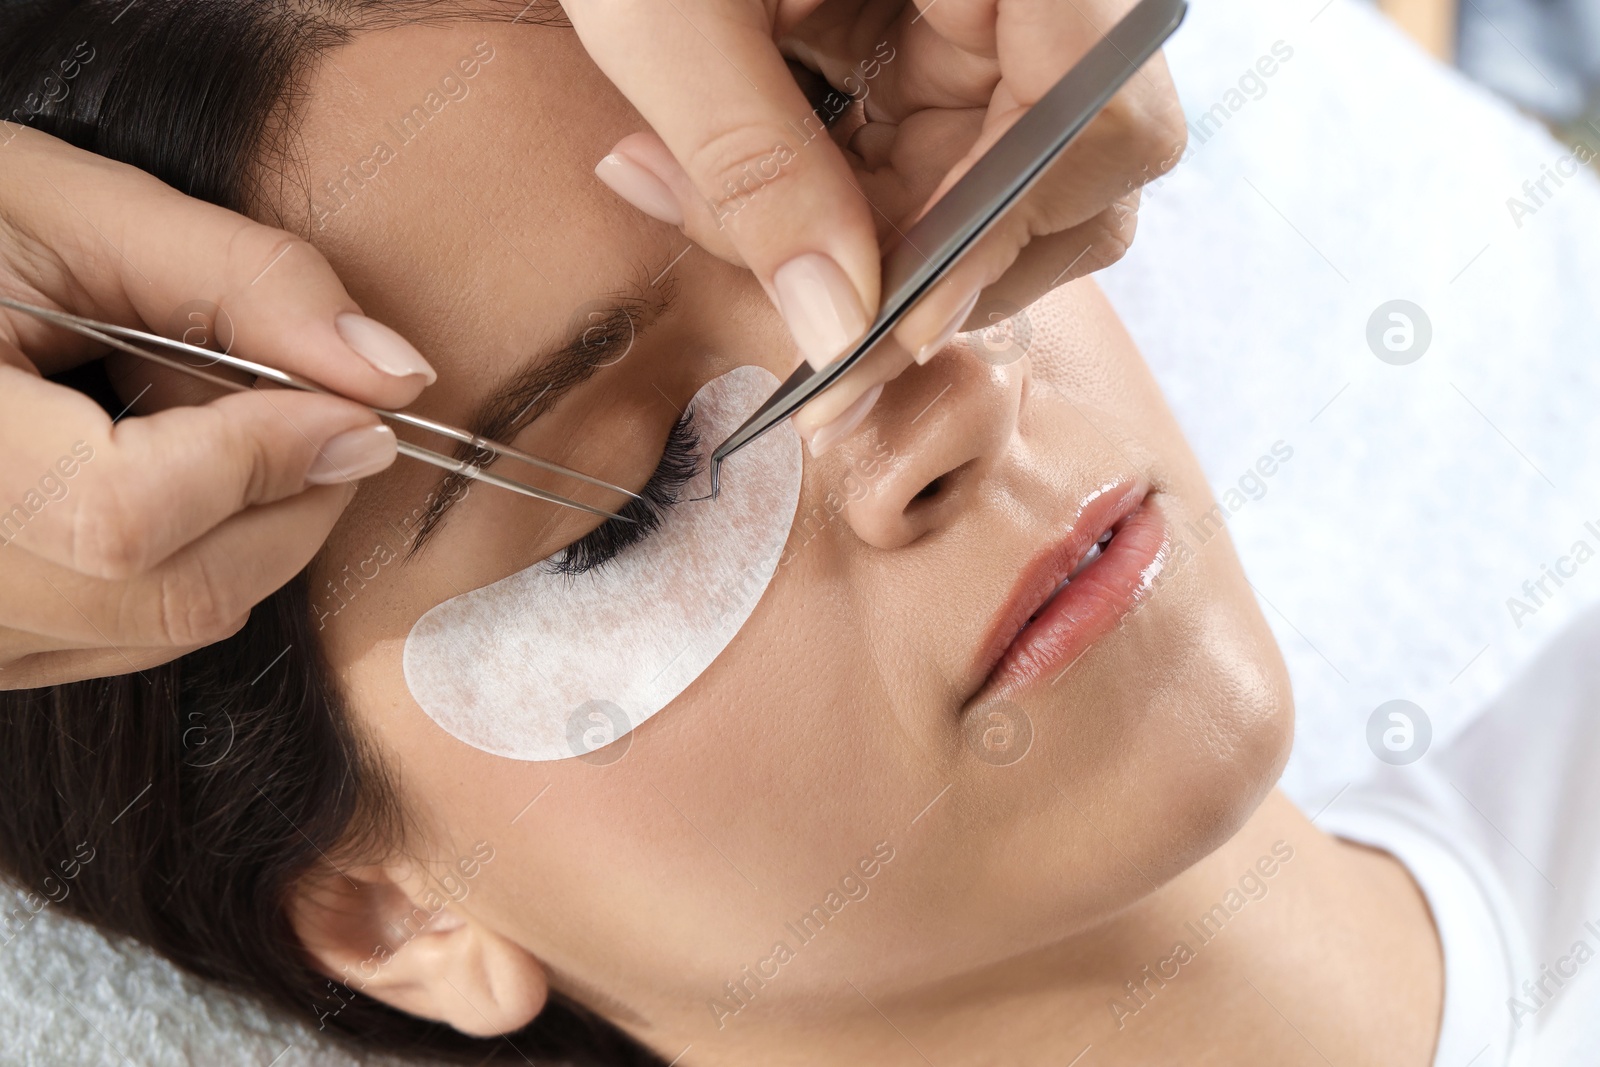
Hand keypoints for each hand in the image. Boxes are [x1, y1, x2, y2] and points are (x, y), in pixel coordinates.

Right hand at [0, 127, 436, 688]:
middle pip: (173, 592)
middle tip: (312, 405)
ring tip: (201, 419)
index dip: (264, 461)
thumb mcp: (72, 210)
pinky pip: (132, 633)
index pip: (125, 515)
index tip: (353, 405)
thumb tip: (396, 376)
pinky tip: (164, 472)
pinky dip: (195, 559)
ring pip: (168, 623)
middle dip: (291, 500)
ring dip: (249, 529)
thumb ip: (247, 281)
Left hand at [568, 0, 1184, 450]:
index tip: (892, 323)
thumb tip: (839, 329)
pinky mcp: (954, 25)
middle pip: (1080, 170)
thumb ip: (754, 169)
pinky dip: (858, 196)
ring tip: (734, 213)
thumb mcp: (667, 12)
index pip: (1098, 113)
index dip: (1003, 234)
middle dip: (942, 257)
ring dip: (887, 238)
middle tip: (814, 306)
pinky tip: (756, 183)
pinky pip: (949, 148)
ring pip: (1013, 181)